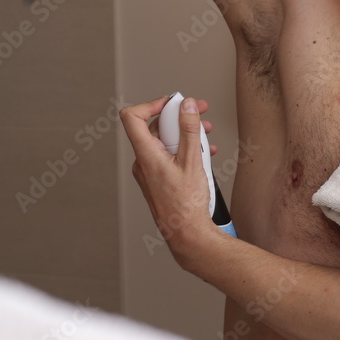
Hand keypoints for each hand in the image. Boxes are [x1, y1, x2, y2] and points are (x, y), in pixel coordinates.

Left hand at [120, 95, 219, 265]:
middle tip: (199, 112)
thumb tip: (186, 106)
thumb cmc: (187, 205)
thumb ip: (189, 130)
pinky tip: (204, 154)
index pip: (132, 117)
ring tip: (207, 135)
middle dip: (178, 118)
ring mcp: (149, 172)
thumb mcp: (193, 161)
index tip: (172, 104)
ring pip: (164, 143)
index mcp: (146, 155)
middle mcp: (143, 162)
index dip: (151, 104)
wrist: (187, 235)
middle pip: (153, 128)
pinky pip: (167, 157)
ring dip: (185, 135)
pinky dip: (184, 150)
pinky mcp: (157, 180)